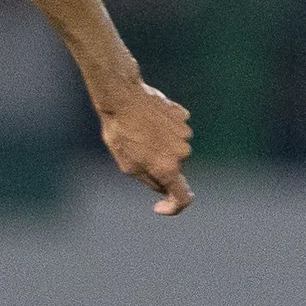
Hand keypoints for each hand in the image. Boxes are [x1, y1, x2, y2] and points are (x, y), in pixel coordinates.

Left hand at [97, 81, 194, 215]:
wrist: (122, 98)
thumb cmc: (120, 133)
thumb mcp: (128, 166)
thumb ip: (149, 180)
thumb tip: (163, 188)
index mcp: (168, 169)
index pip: (183, 198)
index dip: (173, 207)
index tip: (160, 206)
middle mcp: (182, 153)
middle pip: (174, 168)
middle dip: (158, 165)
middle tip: (136, 151)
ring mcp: (185, 133)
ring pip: (174, 148)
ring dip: (160, 145)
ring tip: (140, 132)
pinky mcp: (183, 116)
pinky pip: (175, 129)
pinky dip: (164, 128)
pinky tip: (148, 120)